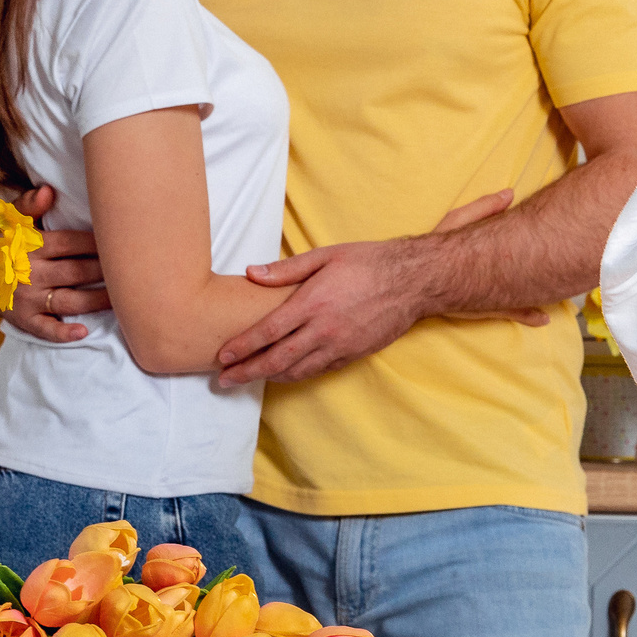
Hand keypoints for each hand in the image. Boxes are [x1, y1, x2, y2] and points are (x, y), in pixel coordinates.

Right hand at [4, 185, 108, 342]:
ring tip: (122, 299)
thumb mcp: (10, 219)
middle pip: (76, 271)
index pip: (70, 242)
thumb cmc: (1, 243)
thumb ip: (30, 204)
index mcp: (31, 246)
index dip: (96, 243)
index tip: (120, 242)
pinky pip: (44, 329)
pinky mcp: (23, 319)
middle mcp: (31, 273)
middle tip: (133, 270)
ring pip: (69, 300)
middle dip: (104, 271)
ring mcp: (27, 299)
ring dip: (97, 300)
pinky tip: (84, 332)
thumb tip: (48, 191)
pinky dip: (63, 333)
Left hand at [220, 190, 543, 383]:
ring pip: (297, 371)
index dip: (242, 347)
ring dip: (269, 377)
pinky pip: (319, 370)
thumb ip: (286, 270)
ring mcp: (340, 346)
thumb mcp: (326, 256)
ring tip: (247, 379)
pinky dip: (297, 374)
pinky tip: (285, 373)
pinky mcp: (353, 354)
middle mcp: (324, 330)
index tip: (222, 356)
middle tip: (223, 380)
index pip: (268, 332)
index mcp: (312, 303)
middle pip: (276, 359)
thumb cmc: (369, 262)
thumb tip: (251, 274)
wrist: (414, 281)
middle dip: (246, 372)